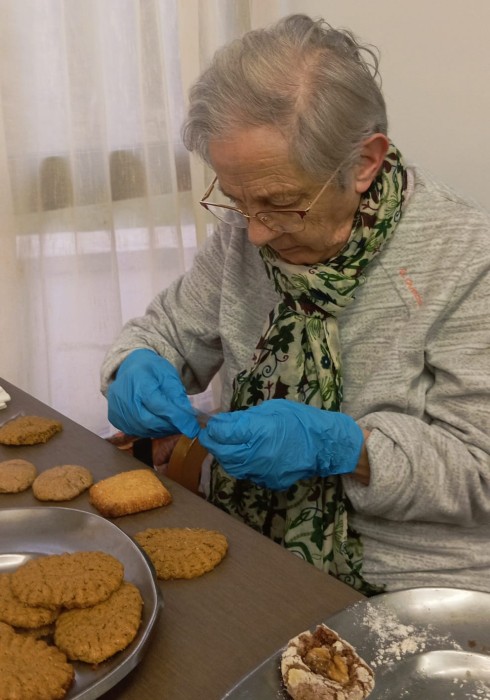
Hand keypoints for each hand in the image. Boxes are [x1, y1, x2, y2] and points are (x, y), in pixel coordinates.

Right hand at [107, 349, 199, 438]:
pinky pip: (136, 431)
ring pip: (143, 429)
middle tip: (184, 426)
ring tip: (173, 424)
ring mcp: (117, 409)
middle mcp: (123, 397)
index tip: (192, 428)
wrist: (130, 368)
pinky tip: (160, 424)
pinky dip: (151, 431)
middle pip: (149, 421)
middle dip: (170, 426)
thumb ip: (177, 395)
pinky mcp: (115, 418)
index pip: (158, 405)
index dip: (176, 418)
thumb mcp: (168, 374)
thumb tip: (187, 417)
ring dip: (162, 430)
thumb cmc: (151, 370)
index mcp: (138, 381)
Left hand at [198, 399, 363, 489]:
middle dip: (212, 443)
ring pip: (231, 466)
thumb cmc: (299, 420)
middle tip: (211, 435)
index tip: (210, 423)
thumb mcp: (272, 410)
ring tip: (226, 445)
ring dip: (224, 455)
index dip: (213, 428)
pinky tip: (245, 456)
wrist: (325, 446)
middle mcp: (257, 454)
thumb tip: (224, 422)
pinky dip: (240, 465)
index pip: (223, 433)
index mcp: (259, 431)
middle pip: (222, 452)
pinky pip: (246, 474)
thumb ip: (246, 418)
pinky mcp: (268, 482)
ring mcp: (262, 471)